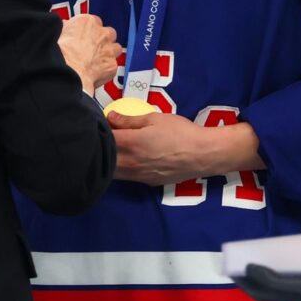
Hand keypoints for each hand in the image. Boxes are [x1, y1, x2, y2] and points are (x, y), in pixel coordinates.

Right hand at [57, 14, 121, 92]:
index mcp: (87, 22)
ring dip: (109, 53)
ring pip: (116, 48)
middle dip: (103, 40)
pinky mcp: (112, 65)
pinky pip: (112, 66)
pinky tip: (96, 74)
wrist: (66, 71)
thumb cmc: (59, 52)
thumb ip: (66, 29)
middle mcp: (102, 33)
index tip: (84, 36)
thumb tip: (64, 28)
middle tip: (92, 48)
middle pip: (109, 33)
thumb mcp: (58, 33)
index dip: (89, 30)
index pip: (93, 21)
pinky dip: (106, 70)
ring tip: (97, 61)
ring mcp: (109, 49)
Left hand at [106, 109, 262, 185]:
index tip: (98, 124)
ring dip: (110, 162)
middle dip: (101, 149)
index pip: (104, 139)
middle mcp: (130, 163)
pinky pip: (128, 177)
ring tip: (115, 150)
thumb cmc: (180, 132)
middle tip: (103, 138)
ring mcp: (138, 176)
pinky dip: (122, 170)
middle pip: (104, 160)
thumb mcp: (154, 119)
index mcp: (131, 144)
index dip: (98, 131)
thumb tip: (109, 117)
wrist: (202, 154)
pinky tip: (130, 160)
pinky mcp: (147, 183)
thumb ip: (129, 120)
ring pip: (113, 172)